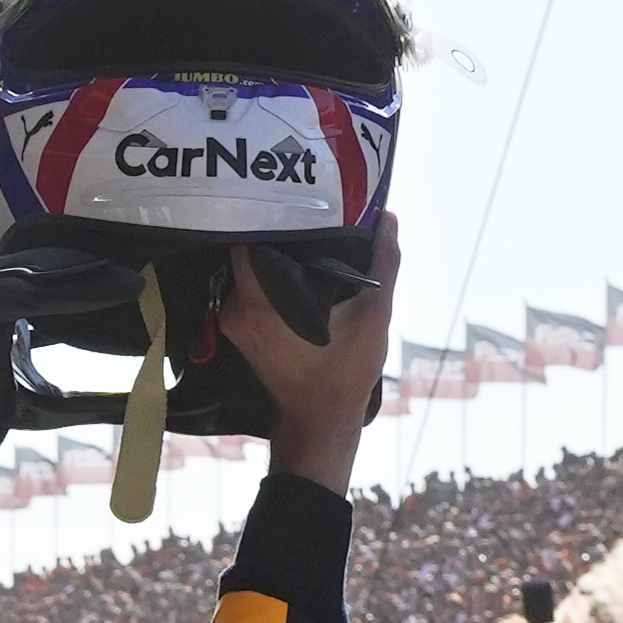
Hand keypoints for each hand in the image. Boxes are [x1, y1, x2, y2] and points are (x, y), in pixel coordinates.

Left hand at [221, 211, 398, 493]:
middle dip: (277, 233)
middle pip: (249, 251)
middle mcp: (238, 307)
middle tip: (306, 213)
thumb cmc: (345, 375)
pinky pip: (252, 291)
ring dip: (275, 257)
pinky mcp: (241, 332)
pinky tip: (299, 273)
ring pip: (250, 271)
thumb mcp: (375, 317)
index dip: (267, 214)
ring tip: (307, 240)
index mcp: (261, 301)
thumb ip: (383, 265)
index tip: (292, 198)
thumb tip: (387, 218)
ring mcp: (235, 321)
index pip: (247, 236)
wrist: (321, 423)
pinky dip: (272, 280)